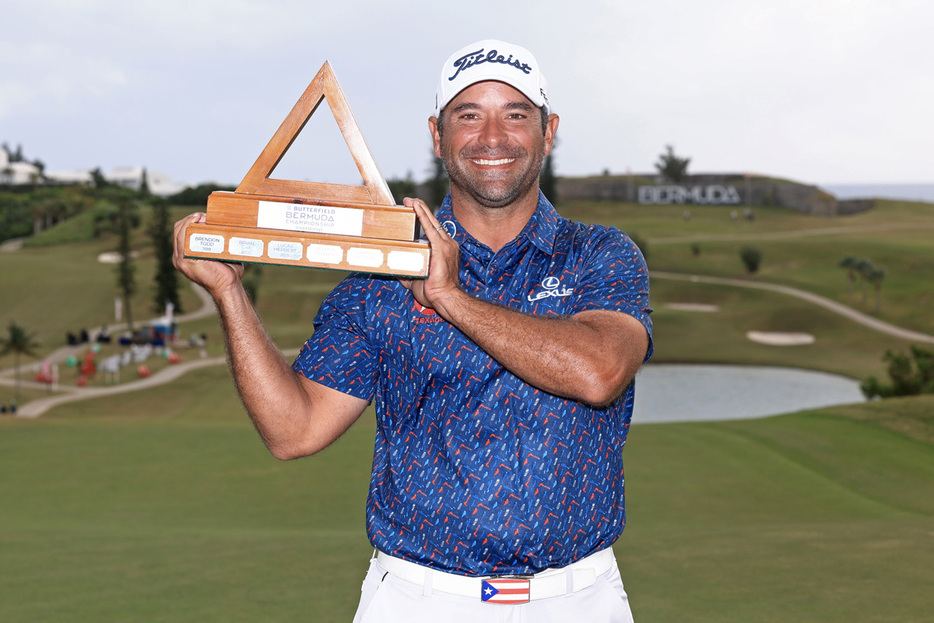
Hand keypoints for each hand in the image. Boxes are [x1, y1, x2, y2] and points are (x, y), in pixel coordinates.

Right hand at [172, 213, 244, 296]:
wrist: (229, 286)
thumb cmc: (229, 272)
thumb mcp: (220, 253)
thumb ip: (218, 242)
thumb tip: (226, 225)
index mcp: (185, 256)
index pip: (181, 232)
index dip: (191, 221)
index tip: (205, 216)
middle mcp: (179, 258)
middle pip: (178, 229)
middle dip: (191, 219)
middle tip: (206, 216)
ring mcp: (180, 260)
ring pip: (179, 231)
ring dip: (191, 220)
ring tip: (203, 216)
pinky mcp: (184, 261)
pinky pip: (182, 238)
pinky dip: (188, 225)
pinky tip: (197, 220)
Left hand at [399, 198, 462, 317]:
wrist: (446, 298)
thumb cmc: (435, 292)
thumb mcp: (418, 280)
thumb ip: (409, 272)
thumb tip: (396, 270)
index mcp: (444, 250)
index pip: (433, 230)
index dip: (423, 219)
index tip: (413, 210)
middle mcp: (447, 244)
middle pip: (433, 222)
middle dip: (420, 209)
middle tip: (408, 200)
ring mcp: (445, 245)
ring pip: (432, 221)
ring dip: (420, 208)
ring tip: (409, 200)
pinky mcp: (441, 247)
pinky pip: (430, 227)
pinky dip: (422, 215)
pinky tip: (415, 206)